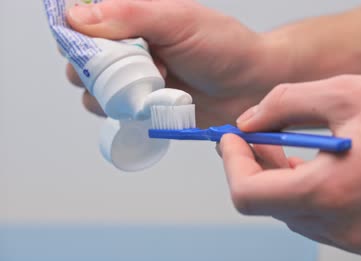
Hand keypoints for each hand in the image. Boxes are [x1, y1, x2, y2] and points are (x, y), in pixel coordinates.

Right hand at [65, 0, 284, 125]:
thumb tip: (76, 18)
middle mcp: (129, 50)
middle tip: (135, 70)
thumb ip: (130, 15)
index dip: (80, 39)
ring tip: (153, 87)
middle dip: (98, 71)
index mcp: (132, 20)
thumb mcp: (178, 21)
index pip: (83, 26)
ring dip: (114, 95)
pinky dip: (125, 114)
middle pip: (82, 62)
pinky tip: (150, 107)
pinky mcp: (144, 108)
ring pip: (94, 92)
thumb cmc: (223, 46)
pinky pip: (115, 115)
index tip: (94, 51)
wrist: (252, 85)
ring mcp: (135, 81)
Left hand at [220, 74, 360, 260]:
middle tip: (262, 137)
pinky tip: (333, 172)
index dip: (232, 164)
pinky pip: (333, 226)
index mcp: (329, 192)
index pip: (248, 195)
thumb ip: (283, 105)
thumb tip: (248, 122)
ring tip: (298, 151)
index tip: (230, 140)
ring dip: (289, 184)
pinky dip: (321, 199)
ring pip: (301, 217)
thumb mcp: (344, 93)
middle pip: (273, 206)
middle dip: (259, 169)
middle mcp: (344, 228)